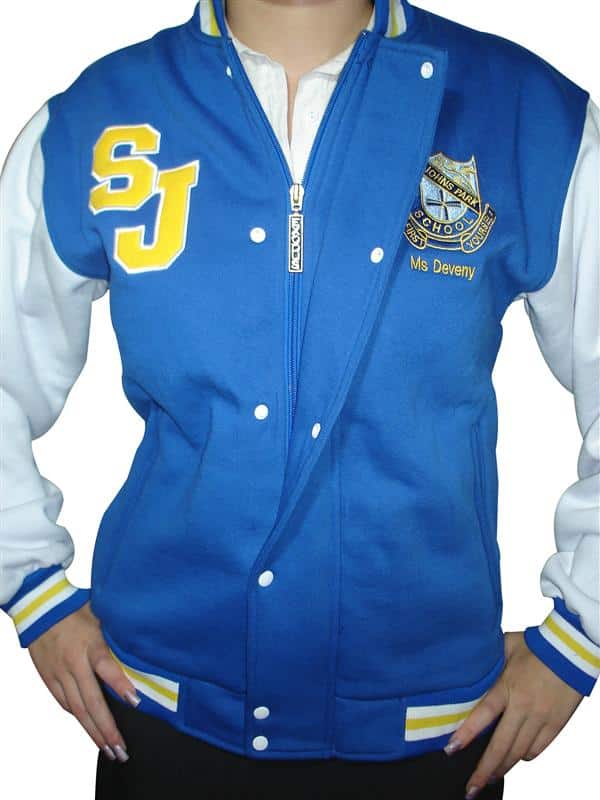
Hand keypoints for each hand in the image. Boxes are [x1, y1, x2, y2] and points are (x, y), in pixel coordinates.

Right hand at [28, 601, 140, 761]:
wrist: (40, 606)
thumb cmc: (76, 608)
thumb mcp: (101, 615)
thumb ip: (117, 634)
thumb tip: (142, 645)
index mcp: (90, 643)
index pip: (107, 667)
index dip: (121, 685)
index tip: (136, 702)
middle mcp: (74, 662)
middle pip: (90, 701)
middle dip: (107, 728)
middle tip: (121, 748)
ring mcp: (59, 672)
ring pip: (76, 709)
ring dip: (92, 730)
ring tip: (108, 748)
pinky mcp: (48, 677)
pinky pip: (63, 702)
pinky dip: (77, 716)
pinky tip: (87, 726)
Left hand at [444, 631, 583, 797]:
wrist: (570, 650)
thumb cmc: (534, 645)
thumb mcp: (505, 647)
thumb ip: (488, 660)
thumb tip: (468, 660)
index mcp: (507, 686)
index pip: (483, 715)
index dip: (466, 735)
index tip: (451, 750)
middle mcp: (523, 706)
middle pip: (501, 746)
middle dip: (484, 769)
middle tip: (471, 787)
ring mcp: (541, 718)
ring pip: (519, 752)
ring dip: (503, 767)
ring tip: (489, 777)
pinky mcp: (556, 724)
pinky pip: (538, 749)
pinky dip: (525, 757)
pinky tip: (516, 759)